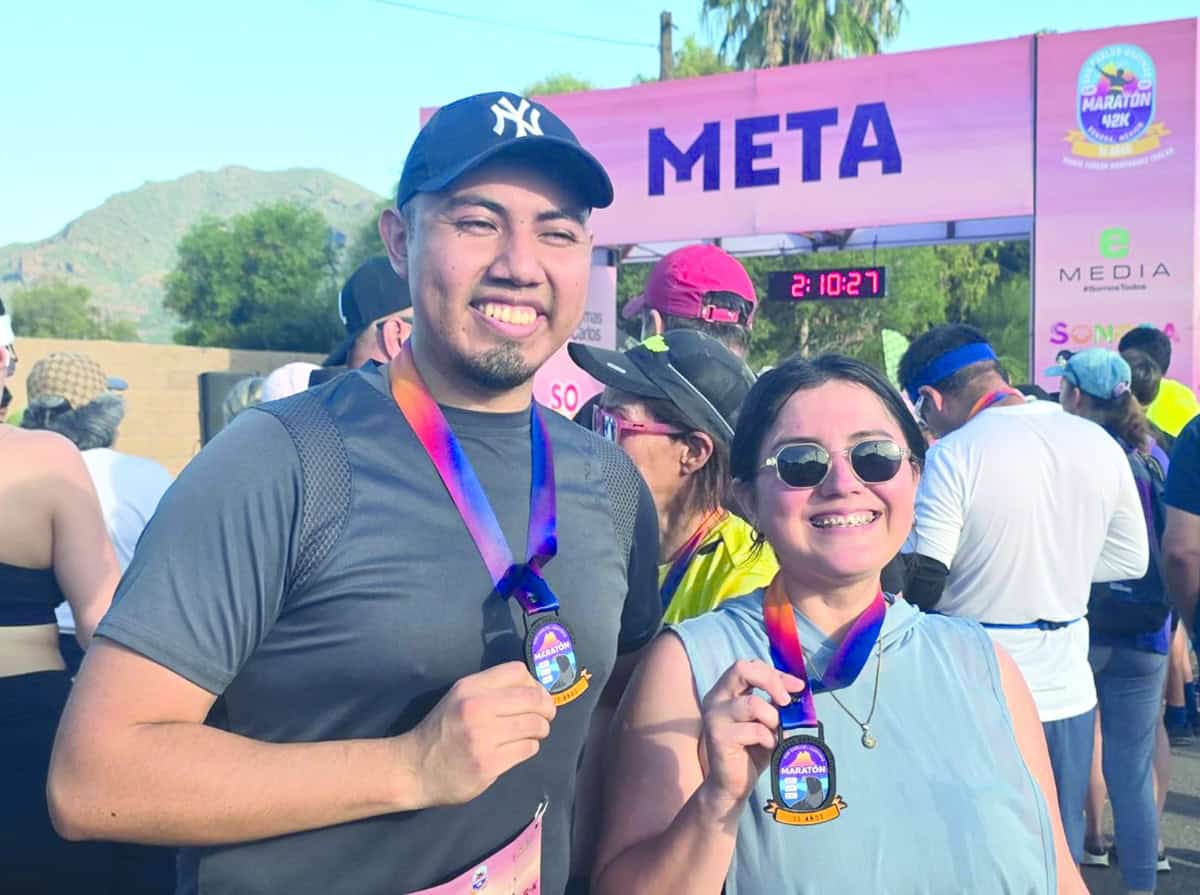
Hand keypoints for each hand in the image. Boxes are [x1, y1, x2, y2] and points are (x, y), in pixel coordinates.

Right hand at [402, 661, 555, 806]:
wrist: (414, 768)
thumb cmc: (441, 731)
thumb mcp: (459, 698)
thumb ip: (491, 690)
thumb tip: (534, 690)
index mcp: (470, 687)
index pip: (518, 672)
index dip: (535, 683)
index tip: (536, 696)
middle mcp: (476, 708)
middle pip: (533, 699)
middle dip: (547, 708)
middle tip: (546, 716)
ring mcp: (483, 737)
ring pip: (535, 725)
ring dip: (541, 730)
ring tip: (534, 734)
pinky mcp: (488, 764)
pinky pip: (527, 749)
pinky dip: (529, 748)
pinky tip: (518, 749)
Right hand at [697, 660, 803, 819]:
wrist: (733, 784)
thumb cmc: (751, 750)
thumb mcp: (766, 721)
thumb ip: (775, 703)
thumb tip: (798, 691)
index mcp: (726, 690)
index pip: (750, 666)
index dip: (775, 673)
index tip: (797, 687)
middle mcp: (715, 698)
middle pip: (742, 669)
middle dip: (771, 681)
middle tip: (786, 702)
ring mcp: (714, 717)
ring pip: (752, 703)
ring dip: (773, 718)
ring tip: (775, 733)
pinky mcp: (719, 737)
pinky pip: (754, 730)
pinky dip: (768, 738)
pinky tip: (768, 746)